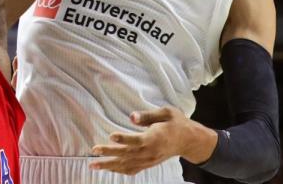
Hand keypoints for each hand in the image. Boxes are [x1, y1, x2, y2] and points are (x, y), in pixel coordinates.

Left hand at [90, 106, 205, 174]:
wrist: (189, 140)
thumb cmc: (176, 123)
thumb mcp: (167, 113)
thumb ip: (148, 115)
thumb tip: (132, 117)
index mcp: (156, 138)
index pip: (138, 140)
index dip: (124, 138)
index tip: (111, 135)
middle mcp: (151, 152)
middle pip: (127, 154)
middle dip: (109, 152)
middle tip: (94, 150)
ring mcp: (149, 160)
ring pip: (126, 164)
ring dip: (109, 165)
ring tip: (93, 164)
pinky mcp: (148, 164)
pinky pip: (131, 170)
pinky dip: (118, 170)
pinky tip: (107, 168)